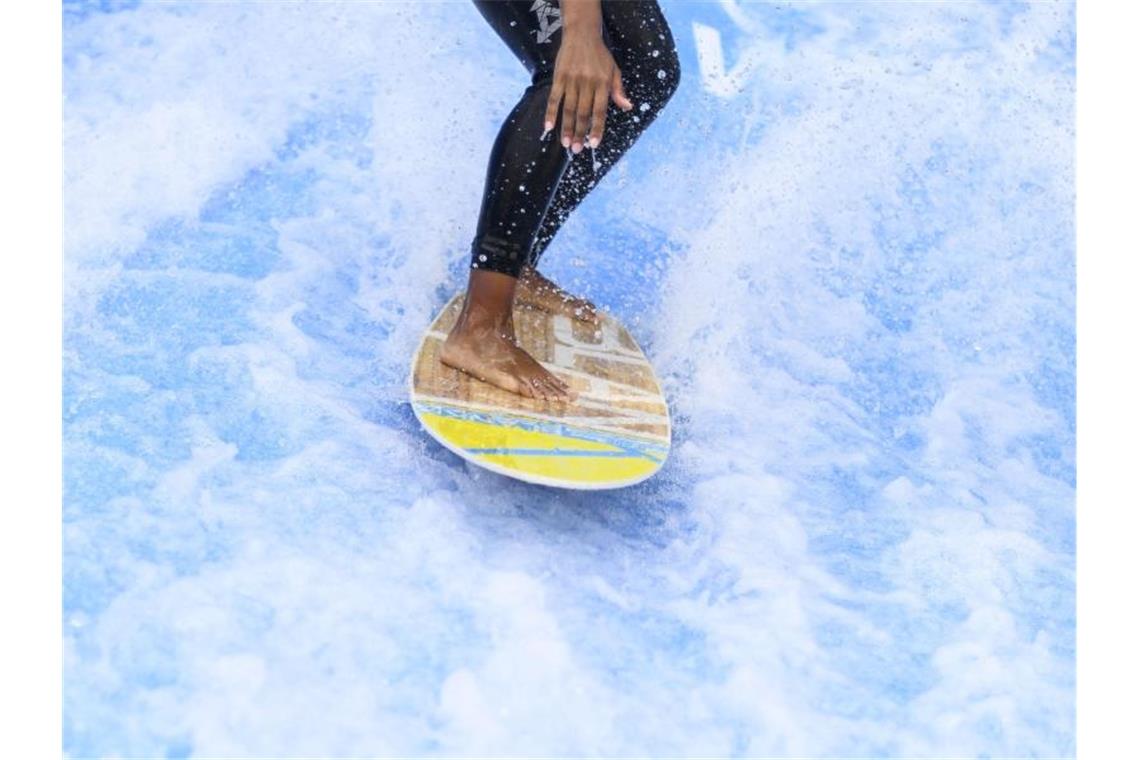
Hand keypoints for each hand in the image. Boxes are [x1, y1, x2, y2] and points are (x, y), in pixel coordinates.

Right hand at [543, 30, 633, 152]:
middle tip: (576, 150)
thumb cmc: (600, 55)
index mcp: (603, 83)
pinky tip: (548, 127)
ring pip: (569, 109)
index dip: (597, 129)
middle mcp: (588, 83)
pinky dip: (551, 113)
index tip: (594, 144)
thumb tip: (627, 107)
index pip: (600, 111)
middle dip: (580, 133)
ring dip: (567, 128)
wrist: (582, 34)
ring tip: (566, 143)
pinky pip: (554, 98)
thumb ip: (619, 90)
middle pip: (583, 113)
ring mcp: (572, 80)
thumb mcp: (614, 70)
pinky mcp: (559, 77)